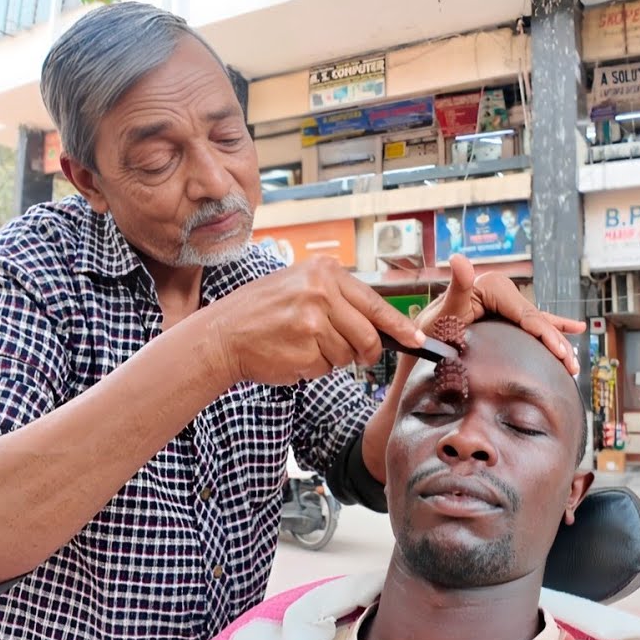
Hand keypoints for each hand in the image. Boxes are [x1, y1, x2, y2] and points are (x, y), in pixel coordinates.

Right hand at [210, 256, 424, 385]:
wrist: (222, 333)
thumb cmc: (262, 312)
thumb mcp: (300, 286)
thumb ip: (338, 298)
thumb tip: (381, 324)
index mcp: (324, 271)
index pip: (374, 303)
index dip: (399, 326)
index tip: (417, 340)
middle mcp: (321, 291)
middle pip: (368, 334)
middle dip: (366, 353)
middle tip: (358, 357)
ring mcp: (312, 320)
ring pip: (347, 354)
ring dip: (331, 359)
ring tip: (303, 344)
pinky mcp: (304, 349)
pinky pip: (326, 368)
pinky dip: (313, 368)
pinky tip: (292, 354)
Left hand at [419, 255, 584, 374]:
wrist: (424, 336)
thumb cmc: (433, 326)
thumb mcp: (445, 309)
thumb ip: (457, 285)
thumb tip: (459, 259)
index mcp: (495, 286)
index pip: (528, 316)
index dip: (548, 336)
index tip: (562, 354)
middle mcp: (503, 290)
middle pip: (537, 320)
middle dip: (557, 343)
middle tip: (572, 365)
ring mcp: (506, 301)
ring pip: (539, 323)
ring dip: (559, 341)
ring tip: (574, 361)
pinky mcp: (506, 313)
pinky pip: (535, 322)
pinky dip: (555, 326)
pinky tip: (576, 329)